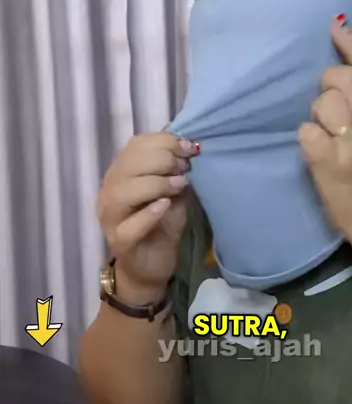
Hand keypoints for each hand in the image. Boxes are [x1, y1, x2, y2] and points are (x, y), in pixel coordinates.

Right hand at [97, 133, 198, 299]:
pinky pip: (130, 225)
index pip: (136, 145)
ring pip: (124, 191)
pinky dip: (148, 213)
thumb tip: (184, 142)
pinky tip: (165, 205)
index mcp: (121, 172)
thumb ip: (173, 167)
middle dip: (162, 160)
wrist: (155, 261)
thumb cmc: (163, 221)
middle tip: (185, 168)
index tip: (190, 148)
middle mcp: (109, 190)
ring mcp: (110, 216)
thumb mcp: (172, 188)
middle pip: (129, 164)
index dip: (165, 142)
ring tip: (180, 185)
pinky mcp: (119, 241)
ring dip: (156, 183)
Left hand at [298, 17, 351, 253]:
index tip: (336, 26)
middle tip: (329, 97)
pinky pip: (307, 133)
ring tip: (328, 131)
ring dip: (319, 112)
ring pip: (324, 104)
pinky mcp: (329, 165)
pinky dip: (307, 137)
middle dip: (330, 79)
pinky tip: (316, 149)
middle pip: (345, 80)